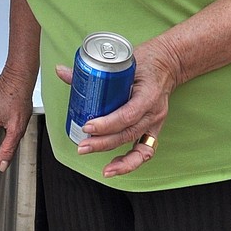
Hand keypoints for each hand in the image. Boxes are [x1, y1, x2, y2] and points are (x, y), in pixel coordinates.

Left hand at [56, 37, 174, 177]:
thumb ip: (93, 71)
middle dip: (104, 143)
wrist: (168, 63)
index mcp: (149, 93)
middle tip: (83, 146)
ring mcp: (156, 122)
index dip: (107, 123)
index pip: (128, 114)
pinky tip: (116, 169)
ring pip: (139, 147)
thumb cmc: (145, 60)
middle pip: (129, 133)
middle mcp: (154, 112)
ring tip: (104, 170)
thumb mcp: (122, 62)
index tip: (88, 126)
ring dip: (120, 161)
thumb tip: (62, 72)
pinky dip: (132, 163)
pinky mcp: (154, 130)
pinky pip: (146, 152)